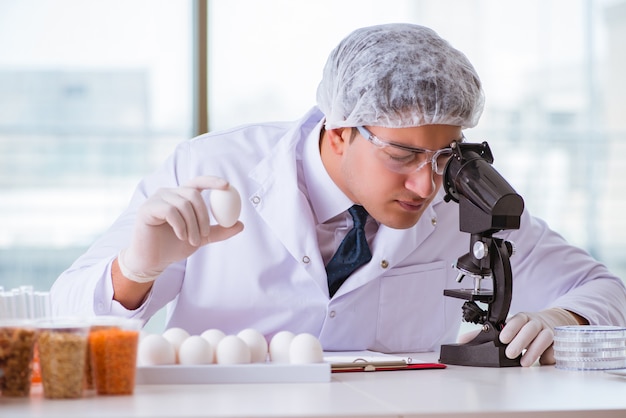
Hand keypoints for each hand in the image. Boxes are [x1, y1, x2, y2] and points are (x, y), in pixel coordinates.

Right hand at [119, 176, 243, 281]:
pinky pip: (170, 211)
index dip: (212, 181)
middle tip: (205, 233)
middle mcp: (168, 193)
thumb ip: (219, 231)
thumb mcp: (201, 238)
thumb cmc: (174, 246)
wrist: (153, 260)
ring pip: (183, 204)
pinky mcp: (147, 209)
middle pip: (193, 194)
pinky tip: (181, 236)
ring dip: (193, 225)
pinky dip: (180, 225)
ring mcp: (156, 199)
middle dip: (203, 215)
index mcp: (181, 196)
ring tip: (193, 240)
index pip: (197, 182)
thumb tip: (240, 224)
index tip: (227, 186)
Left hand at [499, 308, 581, 366]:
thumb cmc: (528, 327)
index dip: (510, 329)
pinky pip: (557, 348)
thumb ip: (501, 332)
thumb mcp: (515, 326)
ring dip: (534, 351)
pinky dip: (550, 356)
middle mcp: (537, 323)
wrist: (553, 320)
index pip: (517, 320)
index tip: (502, 339)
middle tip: (510, 354)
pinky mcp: (558, 342)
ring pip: (545, 338)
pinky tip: (542, 362)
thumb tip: (483, 340)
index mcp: (524, 317)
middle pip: (530, 329)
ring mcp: (549, 331)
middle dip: (520, 342)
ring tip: (524, 363)